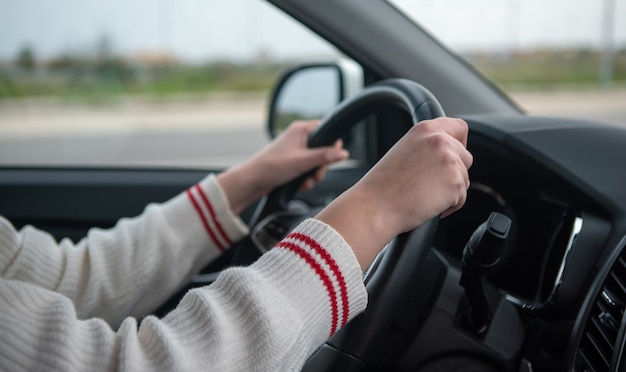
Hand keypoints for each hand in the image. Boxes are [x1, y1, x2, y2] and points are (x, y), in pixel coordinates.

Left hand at [218, 120, 348, 213]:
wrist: (252, 181)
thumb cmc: (271, 166)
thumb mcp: (303, 161)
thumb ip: (325, 156)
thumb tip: (344, 153)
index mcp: (301, 129)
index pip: (327, 132)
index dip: (332, 147)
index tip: (330, 160)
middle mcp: (299, 137)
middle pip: (323, 150)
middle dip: (321, 167)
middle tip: (315, 176)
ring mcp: (295, 150)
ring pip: (316, 162)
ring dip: (314, 175)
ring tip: (306, 183)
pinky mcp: (292, 162)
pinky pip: (307, 169)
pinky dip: (306, 179)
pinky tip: (300, 185)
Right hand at [316, 117, 471, 269]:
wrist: (375, 206)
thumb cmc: (383, 185)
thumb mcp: (404, 151)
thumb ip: (427, 146)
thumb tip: (448, 153)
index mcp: (425, 129)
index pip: (459, 127)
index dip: (459, 143)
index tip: (452, 156)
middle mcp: (440, 140)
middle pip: (465, 156)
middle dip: (454, 172)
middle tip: (430, 184)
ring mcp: (450, 161)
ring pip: (464, 178)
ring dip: (451, 190)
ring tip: (424, 195)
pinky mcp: (455, 183)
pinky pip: (462, 197)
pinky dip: (449, 205)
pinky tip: (428, 205)